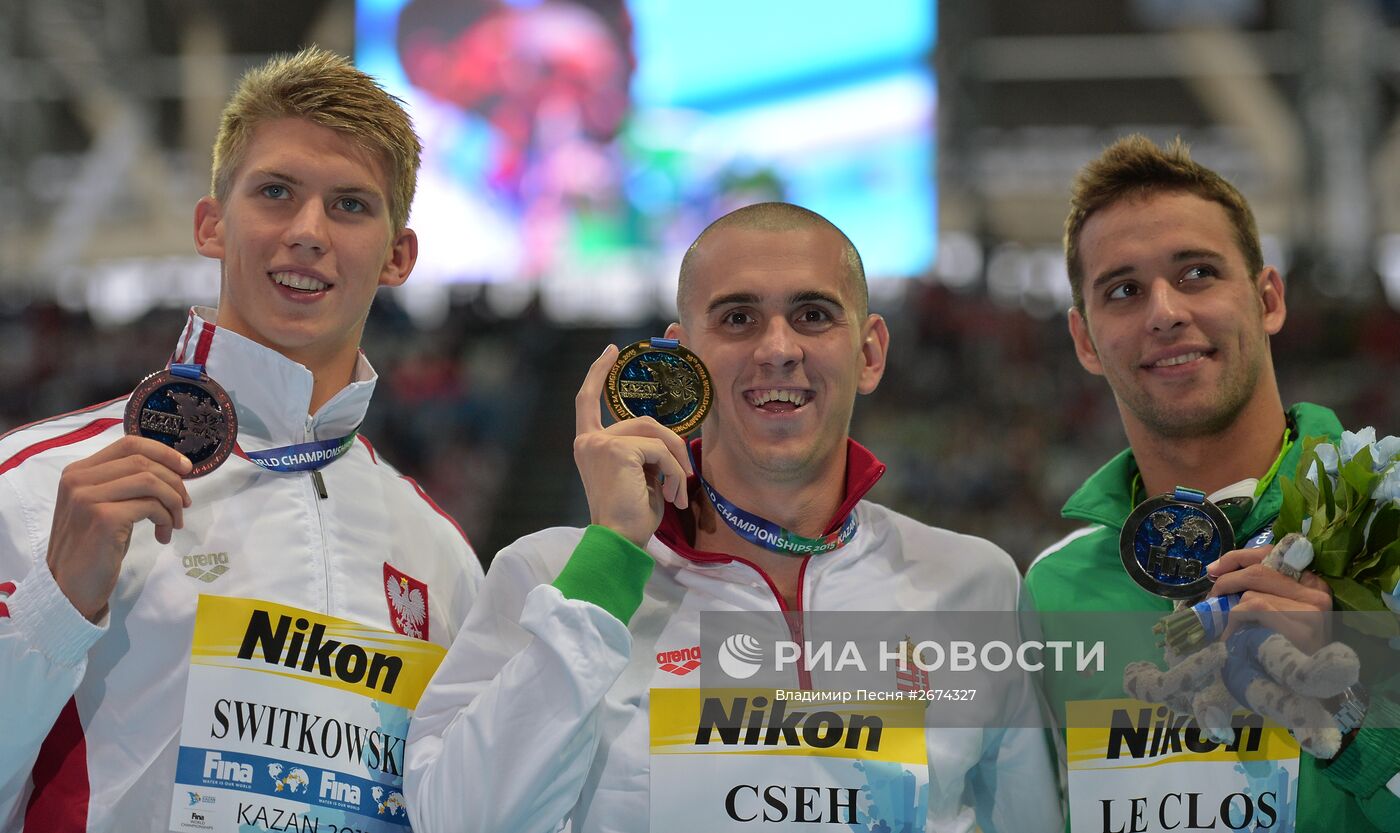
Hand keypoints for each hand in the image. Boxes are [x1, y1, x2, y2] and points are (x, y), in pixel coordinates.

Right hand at [46, 435, 191, 621]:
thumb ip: (124, 484)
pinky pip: (150, 506)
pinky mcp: (103, 518)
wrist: (68, 587)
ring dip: (173, 501)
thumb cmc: (92, 547)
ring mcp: (88, 498)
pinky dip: (165, 519)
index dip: (164, 452)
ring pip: (150, 481)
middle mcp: (78, 480)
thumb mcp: (103, 506)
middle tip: (184, 504)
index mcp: (77, 472)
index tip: (185, 468)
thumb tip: (172, 470)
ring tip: (174, 523)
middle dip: (174, 481)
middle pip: (143, 461)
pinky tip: (163, 535)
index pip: (128, 444)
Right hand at [573, 345, 692, 547]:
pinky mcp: (616, 450)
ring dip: (677, 461)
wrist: (620, 541)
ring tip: (679, 491)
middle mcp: (589, 440)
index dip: (599, 372)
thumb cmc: (631, 517)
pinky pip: (660, 450)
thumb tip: (669, 440)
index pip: (588, 400)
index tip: (612, 350)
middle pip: (645, 421)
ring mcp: (600, 443)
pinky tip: (671, 496)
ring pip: (656, 433)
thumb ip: (643, 451)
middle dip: (673, 446)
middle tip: (685, 478)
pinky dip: (674, 472)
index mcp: (589, 445)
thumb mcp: (638, 476)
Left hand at [1208, 545, 1332, 652]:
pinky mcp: (1301, 628)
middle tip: (1212, 600)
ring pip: (1252, 594)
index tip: (1215, 569)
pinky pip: (1255, 608)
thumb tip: (1216, 570)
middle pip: (1258, 572)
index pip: (1272, 554)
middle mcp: (1317, 592)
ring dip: (1231, 611)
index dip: (1238, 557)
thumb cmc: (1285, 646)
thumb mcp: (1277, 612)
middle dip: (1226, 583)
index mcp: (1312, 583)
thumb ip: (1259, 588)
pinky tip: (1236, 636)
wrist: (1307, 685)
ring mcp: (1312, 611)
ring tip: (1229, 629)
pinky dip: (1237, 621)